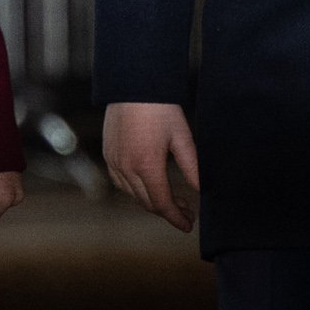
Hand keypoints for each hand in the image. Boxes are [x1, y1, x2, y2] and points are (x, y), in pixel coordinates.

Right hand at [101, 101, 201, 232]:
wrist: (133, 84)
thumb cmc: (160, 108)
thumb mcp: (182, 137)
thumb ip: (191, 167)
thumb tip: (201, 190)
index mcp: (147, 165)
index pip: (162, 204)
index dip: (177, 218)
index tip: (189, 225)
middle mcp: (127, 167)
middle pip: (147, 203)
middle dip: (168, 211)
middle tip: (187, 210)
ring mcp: (114, 161)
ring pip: (133, 195)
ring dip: (152, 201)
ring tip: (172, 198)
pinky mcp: (108, 154)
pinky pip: (121, 182)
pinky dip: (135, 190)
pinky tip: (149, 185)